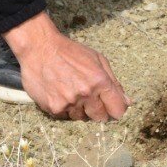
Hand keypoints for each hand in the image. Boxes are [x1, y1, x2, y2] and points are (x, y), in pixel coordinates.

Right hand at [3, 12, 130, 120]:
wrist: (39, 48)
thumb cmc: (70, 51)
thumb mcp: (97, 59)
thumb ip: (114, 82)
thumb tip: (127, 102)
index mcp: (100, 80)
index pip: (117, 109)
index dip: (116, 109)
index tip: (112, 107)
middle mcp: (86, 94)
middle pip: (100, 117)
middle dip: (98, 110)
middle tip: (88, 97)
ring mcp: (69, 102)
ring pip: (81, 118)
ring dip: (80, 109)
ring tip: (71, 91)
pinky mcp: (54, 108)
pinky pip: (65, 116)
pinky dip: (64, 108)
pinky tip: (60, 92)